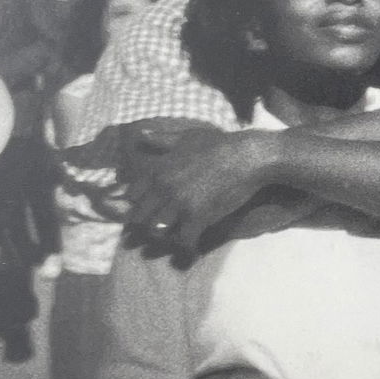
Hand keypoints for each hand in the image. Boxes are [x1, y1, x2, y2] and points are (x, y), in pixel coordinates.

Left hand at [126, 124, 279, 252]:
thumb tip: (141, 133)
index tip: (149, 208)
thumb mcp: (187, 137)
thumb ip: (161, 140)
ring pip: (158, 230)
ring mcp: (180, 204)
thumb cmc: (219, 145)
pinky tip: (192, 243)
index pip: (131, 196)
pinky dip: (187, 245)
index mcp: (158, 170)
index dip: (139, 204)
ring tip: (175, 235)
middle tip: (161, 226)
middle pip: (140, 218)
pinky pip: (183, 239)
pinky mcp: (198, 217)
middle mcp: (164, 188)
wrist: (248, 157)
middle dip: (147, 223)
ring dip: (165, 236)